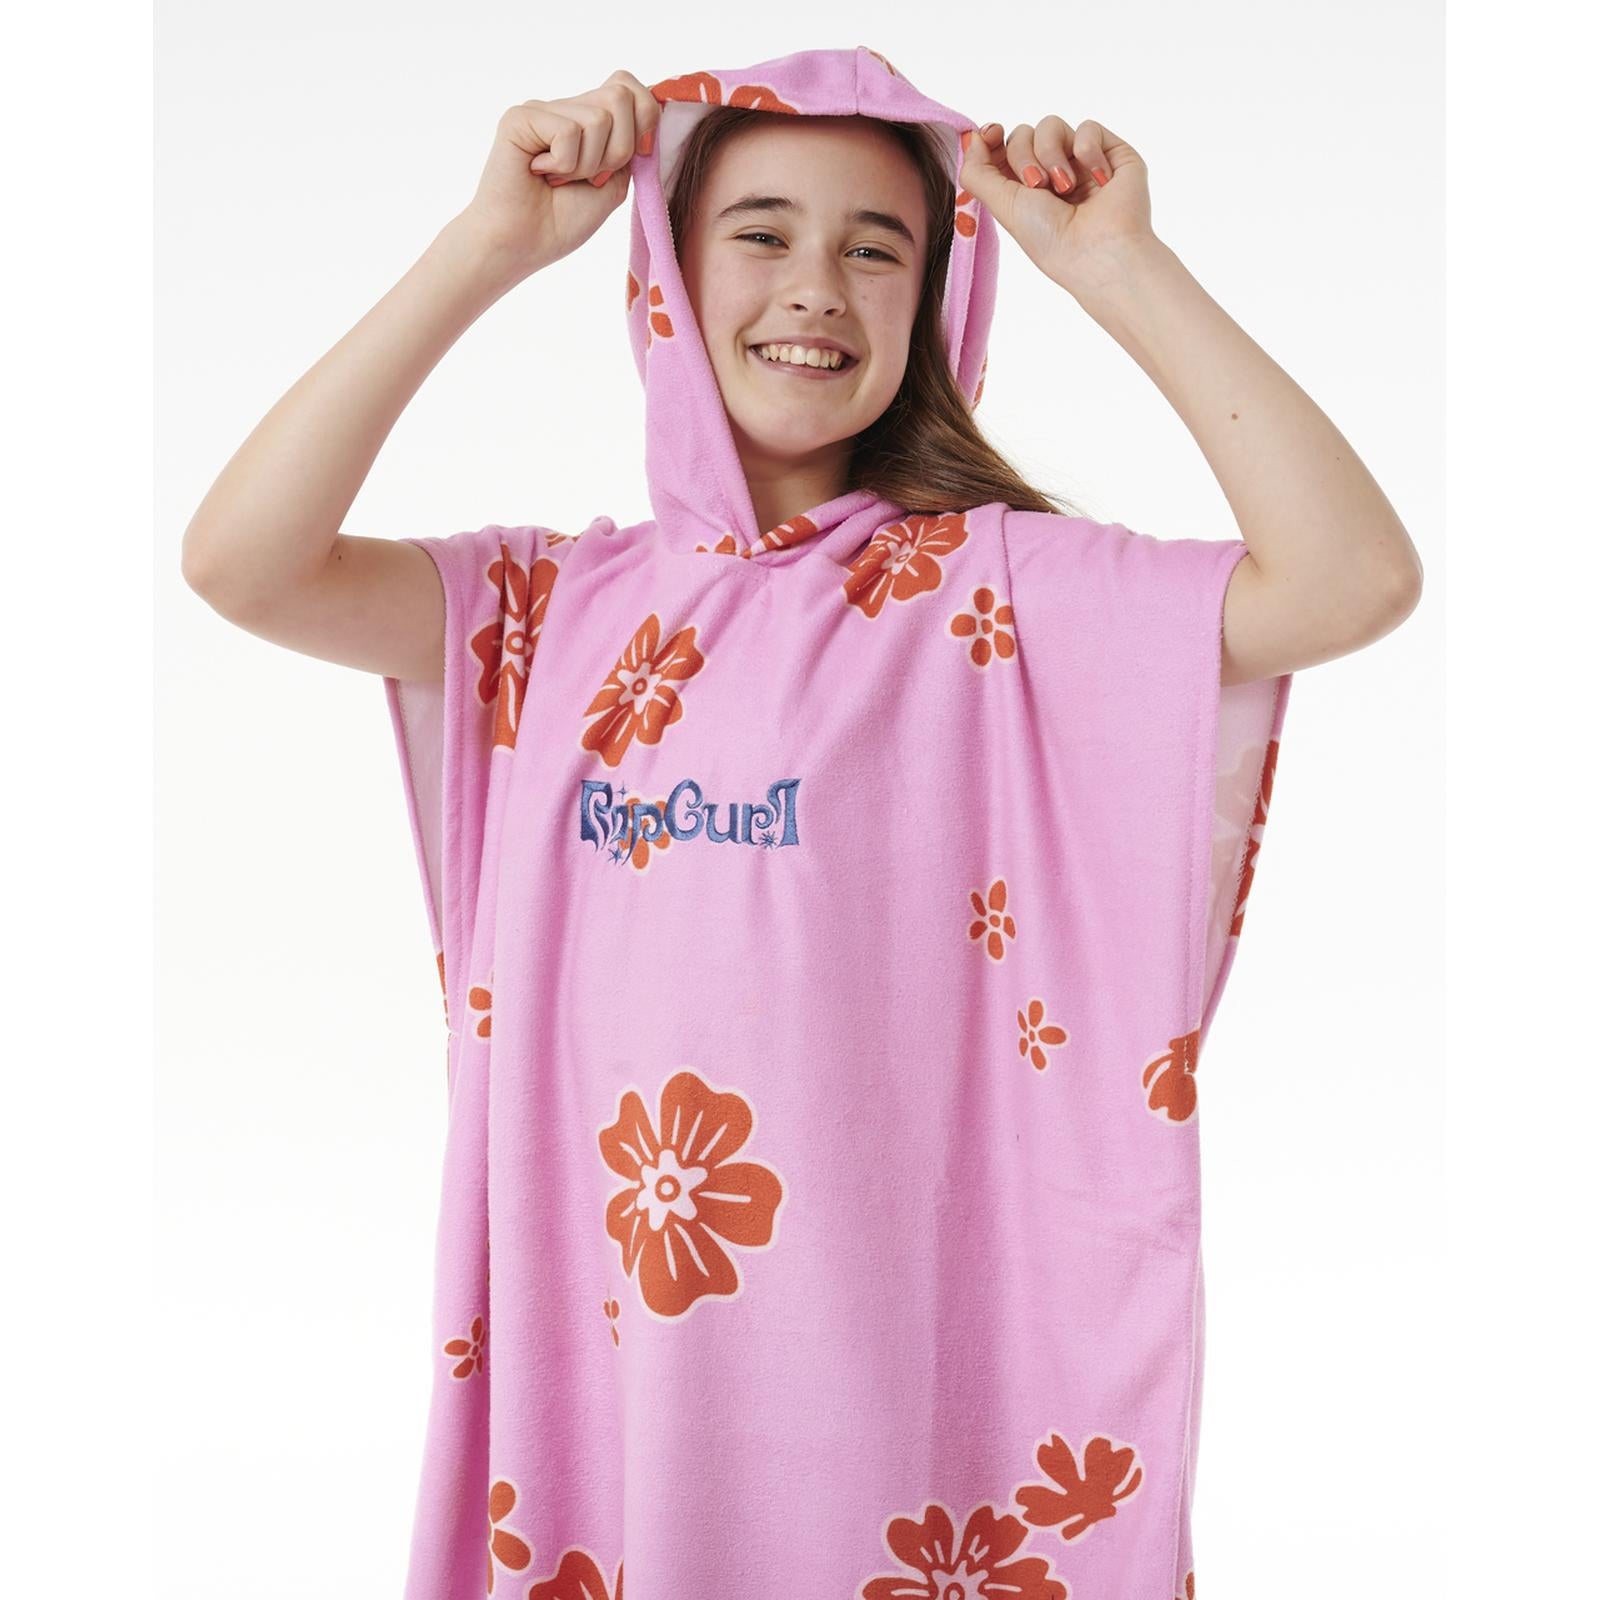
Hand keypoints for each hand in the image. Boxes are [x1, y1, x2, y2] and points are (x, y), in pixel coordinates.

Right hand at [455, 69, 661, 280]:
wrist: (523, 245)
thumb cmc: (561, 221)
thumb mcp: (615, 184)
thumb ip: (633, 146)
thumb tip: (651, 108)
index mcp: (589, 119)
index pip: (629, 86)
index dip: (644, 119)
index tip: (634, 158)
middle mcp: (567, 108)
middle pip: (621, 96)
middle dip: (619, 150)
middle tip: (589, 177)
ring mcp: (543, 109)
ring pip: (599, 119)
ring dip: (587, 165)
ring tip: (559, 180)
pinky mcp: (521, 117)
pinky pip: (568, 132)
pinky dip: (563, 165)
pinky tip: (539, 173)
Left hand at [958, 116, 1157, 298]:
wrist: (1098, 250)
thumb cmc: (1050, 239)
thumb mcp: (1001, 206)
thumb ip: (977, 172)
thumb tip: (973, 136)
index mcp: (1024, 191)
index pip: (1003, 149)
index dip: (993, 138)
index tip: (992, 134)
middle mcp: (1052, 174)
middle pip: (1023, 134)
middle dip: (1023, 157)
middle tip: (1038, 187)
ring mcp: (1081, 163)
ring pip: (1051, 125)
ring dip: (1051, 154)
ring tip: (1065, 187)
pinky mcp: (1111, 153)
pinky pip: (1088, 127)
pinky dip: (1087, 150)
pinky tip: (1097, 178)